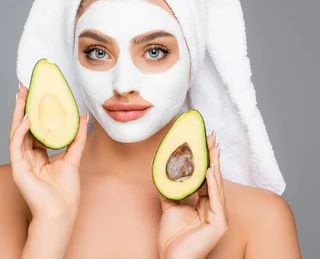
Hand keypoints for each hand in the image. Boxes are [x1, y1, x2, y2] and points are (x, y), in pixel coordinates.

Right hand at [9, 83, 87, 222]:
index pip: (35, 127)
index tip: (37, 92)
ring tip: (22, 95)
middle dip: (23, 105)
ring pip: (17, 131)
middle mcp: (27, 156)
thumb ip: (77, 138)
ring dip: (19, 112)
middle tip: (24, 86)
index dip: (35, 110)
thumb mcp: (73, 158)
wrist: (61, 214)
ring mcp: (20, 161)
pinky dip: (21, 130)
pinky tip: (27, 118)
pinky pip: (16, 145)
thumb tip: (83, 117)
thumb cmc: (65, 193)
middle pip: (23, 126)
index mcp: (38, 155)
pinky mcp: (18, 168)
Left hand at [158, 132, 227, 258]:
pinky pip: (216, 200)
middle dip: (212, 155)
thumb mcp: (169, 205)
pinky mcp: (220, 224)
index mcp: (205, 204)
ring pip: (216, 185)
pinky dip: (212, 183)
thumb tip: (163, 170)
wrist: (171, 257)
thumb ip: (170, 188)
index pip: (205, 176)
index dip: (204, 158)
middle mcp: (215, 208)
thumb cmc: (172, 237)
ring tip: (213, 147)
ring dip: (214, 164)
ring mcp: (219, 216)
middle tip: (211, 135)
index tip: (202, 139)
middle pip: (213, 176)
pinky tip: (210, 170)